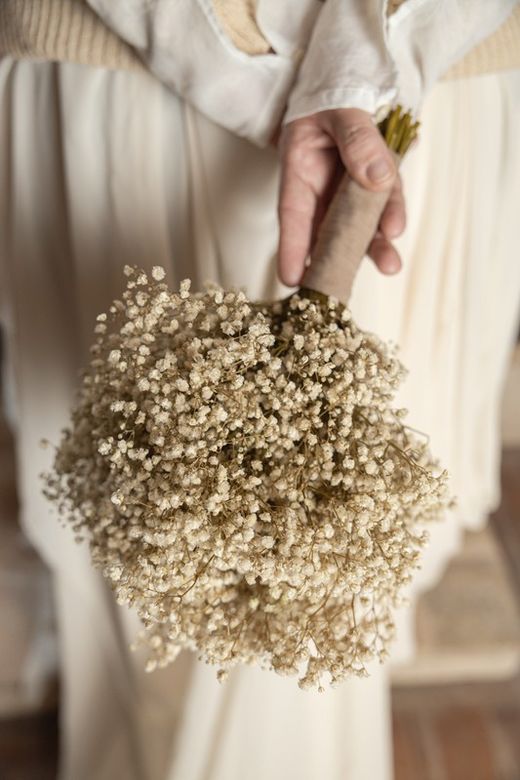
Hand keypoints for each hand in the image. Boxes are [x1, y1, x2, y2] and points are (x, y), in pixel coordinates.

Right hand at [276, 108, 405, 287]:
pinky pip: (384, 201)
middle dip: (340, 258)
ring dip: (375, 244)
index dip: (293, 249)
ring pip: (360, 223)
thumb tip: (378, 180)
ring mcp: (349, 188)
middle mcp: (323, 189)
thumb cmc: (331, 92)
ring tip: (390, 265)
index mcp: (299, 172)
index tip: (293, 280)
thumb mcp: (340, 108)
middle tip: (342, 285)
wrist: (351, 75)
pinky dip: (392, 213)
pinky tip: (397, 226)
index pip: (293, 217)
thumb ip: (358, 139)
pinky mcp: (374, 182)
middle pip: (328, 231)